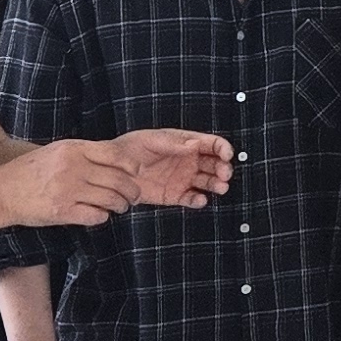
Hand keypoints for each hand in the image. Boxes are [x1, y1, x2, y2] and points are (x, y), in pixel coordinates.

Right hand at [0, 138, 146, 228]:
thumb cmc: (32, 170)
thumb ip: (85, 152)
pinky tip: (100, 214)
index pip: (114, 153)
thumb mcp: (58, 151)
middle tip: (134, 196)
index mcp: (73, 149)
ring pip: (111, 199)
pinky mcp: (62, 212)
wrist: (3, 190)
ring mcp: (67, 190)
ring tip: (121, 207)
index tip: (136, 172)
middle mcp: (72, 168)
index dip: (130, 164)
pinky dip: (103, 217)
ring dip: (121, 205)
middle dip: (132, 190)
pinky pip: (96, 216)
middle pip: (118, 179)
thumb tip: (118, 157)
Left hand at [115, 127, 233, 207]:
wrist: (113, 170)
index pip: (211, 144)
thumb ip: (173, 143)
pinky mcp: (176, 195)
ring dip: (217, 185)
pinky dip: (199, 200)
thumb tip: (195, 143)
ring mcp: (184, 179)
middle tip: (224, 174)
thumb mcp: (151, 140)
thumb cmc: (130, 148)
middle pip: (215, 164)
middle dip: (223, 169)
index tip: (227, 155)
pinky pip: (192, 198)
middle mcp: (189, 161)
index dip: (222, 148)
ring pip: (208, 182)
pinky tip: (200, 199)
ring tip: (220, 188)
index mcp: (186, 143)